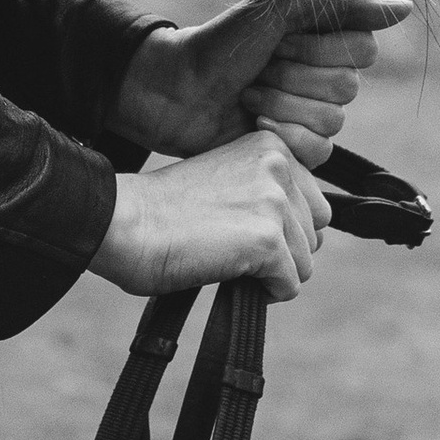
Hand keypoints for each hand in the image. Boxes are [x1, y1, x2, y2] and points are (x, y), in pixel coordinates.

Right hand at [93, 134, 334, 301]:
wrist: (123, 223)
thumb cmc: (164, 210)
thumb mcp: (229, 180)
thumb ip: (268, 192)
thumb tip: (309, 237)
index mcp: (271, 146)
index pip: (314, 203)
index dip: (285, 229)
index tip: (245, 231)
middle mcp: (279, 166)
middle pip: (316, 234)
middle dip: (284, 252)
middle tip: (237, 252)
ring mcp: (275, 202)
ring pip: (305, 264)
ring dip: (271, 274)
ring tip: (228, 262)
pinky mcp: (267, 240)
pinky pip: (289, 285)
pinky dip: (263, 294)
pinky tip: (230, 277)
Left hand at [115, 0, 410, 170]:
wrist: (172, 90)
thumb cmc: (219, 43)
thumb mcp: (277, 7)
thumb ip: (342, 6)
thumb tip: (405, 8)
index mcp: (324, 39)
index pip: (362, 51)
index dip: (319, 49)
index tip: (280, 40)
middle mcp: (322, 76)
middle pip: (347, 88)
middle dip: (294, 78)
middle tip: (258, 69)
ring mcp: (308, 115)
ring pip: (333, 121)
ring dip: (282, 105)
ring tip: (249, 96)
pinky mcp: (294, 150)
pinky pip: (319, 151)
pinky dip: (283, 136)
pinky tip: (255, 126)